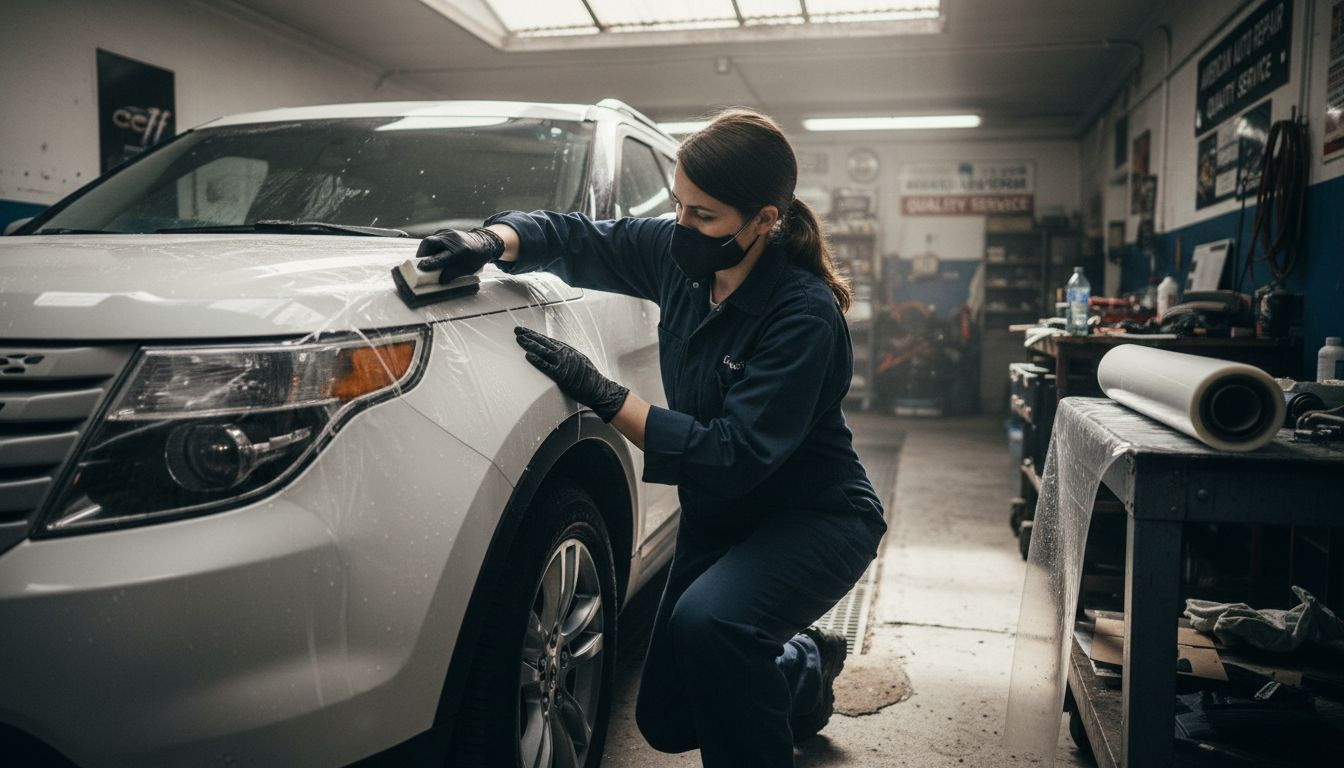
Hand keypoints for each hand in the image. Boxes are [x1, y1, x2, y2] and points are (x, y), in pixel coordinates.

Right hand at [415, 227, 503, 283]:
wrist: (484, 242)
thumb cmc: (475, 258)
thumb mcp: (467, 269)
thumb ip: (452, 274)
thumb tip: (438, 280)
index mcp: (461, 250)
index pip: (442, 257)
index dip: (431, 263)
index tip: (421, 267)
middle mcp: (453, 239)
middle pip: (430, 242)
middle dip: (421, 254)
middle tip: (418, 264)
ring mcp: (448, 233)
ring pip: (429, 240)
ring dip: (424, 251)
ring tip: (423, 261)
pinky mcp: (445, 231)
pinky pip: (433, 239)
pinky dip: (429, 248)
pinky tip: (431, 255)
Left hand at [514, 327, 628, 421]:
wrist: (599, 389)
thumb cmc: (590, 378)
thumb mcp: (580, 361)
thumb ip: (568, 356)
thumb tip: (559, 354)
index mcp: (569, 350)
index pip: (549, 340)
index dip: (537, 335)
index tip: (527, 332)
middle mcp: (566, 353)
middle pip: (544, 342)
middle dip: (529, 335)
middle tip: (518, 330)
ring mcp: (563, 363)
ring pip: (542, 350)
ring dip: (529, 343)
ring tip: (519, 339)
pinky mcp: (561, 375)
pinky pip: (546, 366)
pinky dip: (536, 360)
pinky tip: (527, 355)